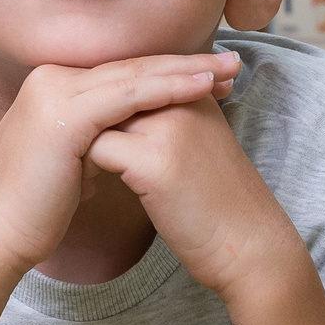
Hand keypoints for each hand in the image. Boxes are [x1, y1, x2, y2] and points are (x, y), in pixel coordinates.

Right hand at [0, 52, 237, 271]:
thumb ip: (96, 135)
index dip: (165, 73)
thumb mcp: (73, 157)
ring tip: (229, 70)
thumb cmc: (39, 206)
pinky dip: (169, 88)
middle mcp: (48, 79)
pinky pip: (128, 96)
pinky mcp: (65, 113)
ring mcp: (54, 92)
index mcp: (50, 85)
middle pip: (128, 67)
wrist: (3, 233)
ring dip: (185, 71)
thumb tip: (126, 134)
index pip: (118, 72)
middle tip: (231, 63)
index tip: (209, 78)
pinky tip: (202, 87)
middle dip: (183, 65)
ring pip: (133, 77)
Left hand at [86, 95, 299, 298]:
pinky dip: (85, 169)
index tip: (89, 133)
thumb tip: (109, 118)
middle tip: (73, 151)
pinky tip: (88, 190)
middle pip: (110, 92)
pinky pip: (95, 149)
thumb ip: (160, 123)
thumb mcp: (194, 148)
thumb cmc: (217, 203)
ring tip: (79, 171)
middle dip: (87, 119)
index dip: (104, 105)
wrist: (251, 247)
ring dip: (81, 141)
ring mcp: (168, 128)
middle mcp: (181, 101)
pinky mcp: (153, 161)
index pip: (129, 78)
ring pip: (97, 116)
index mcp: (192, 93)